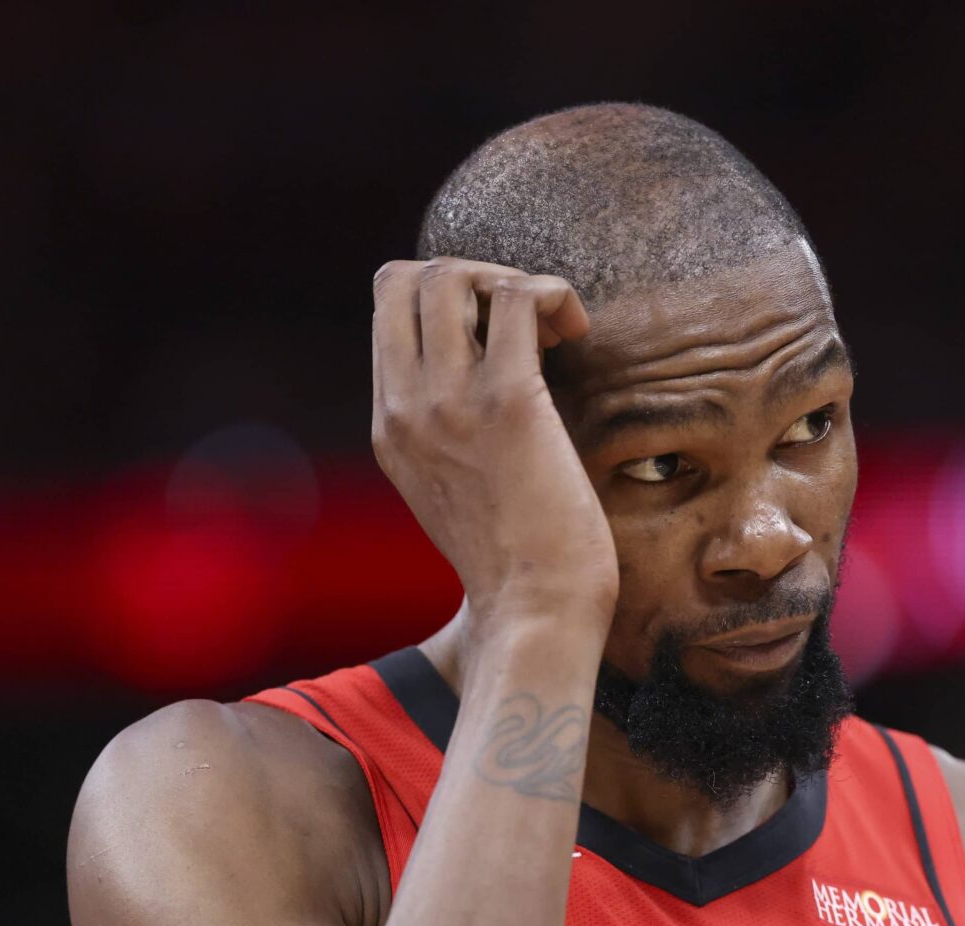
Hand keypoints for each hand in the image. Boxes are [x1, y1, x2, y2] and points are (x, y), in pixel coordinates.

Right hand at [370, 258, 616, 624]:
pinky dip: (553, 293)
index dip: (444, 299)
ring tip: (551, 327)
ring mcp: (448, 403)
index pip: (387, 313)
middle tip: (522, 320)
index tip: (493, 334)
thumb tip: (485, 373)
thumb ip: (447, 432)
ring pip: (451, 274)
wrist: (536, 611)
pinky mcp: (507, 401)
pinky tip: (576, 332)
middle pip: (404, 278)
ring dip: (509, 280)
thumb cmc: (517, 560)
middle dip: (470, 276)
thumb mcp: (453, 490)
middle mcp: (405, 409)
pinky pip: (519, 297)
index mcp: (388, 428)